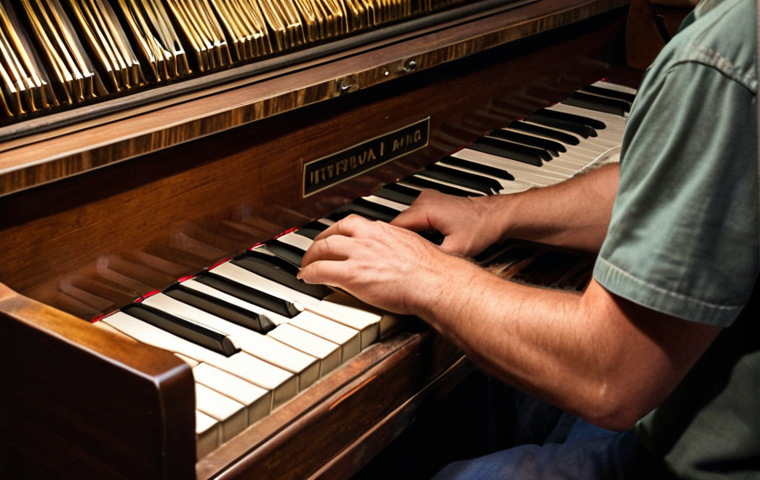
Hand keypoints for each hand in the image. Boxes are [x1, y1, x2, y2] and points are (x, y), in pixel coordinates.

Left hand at [299, 215, 472, 314]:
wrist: (435, 282)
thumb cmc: (432, 270)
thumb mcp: (413, 246)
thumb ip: (397, 246)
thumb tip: (396, 254)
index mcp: (383, 230)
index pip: (352, 223)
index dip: (338, 231)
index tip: (334, 237)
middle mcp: (368, 238)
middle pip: (333, 232)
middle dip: (319, 242)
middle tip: (313, 251)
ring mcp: (359, 255)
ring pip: (323, 248)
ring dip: (310, 256)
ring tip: (306, 264)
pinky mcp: (352, 275)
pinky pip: (321, 270)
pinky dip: (309, 273)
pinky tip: (305, 277)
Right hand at [391, 190, 503, 256]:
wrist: (496, 216)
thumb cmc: (481, 228)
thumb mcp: (456, 250)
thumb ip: (433, 258)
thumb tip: (418, 268)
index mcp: (425, 209)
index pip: (395, 226)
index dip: (389, 243)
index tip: (384, 256)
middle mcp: (424, 200)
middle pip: (399, 223)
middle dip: (397, 240)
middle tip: (394, 259)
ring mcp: (427, 199)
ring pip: (406, 220)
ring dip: (406, 235)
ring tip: (406, 251)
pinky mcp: (432, 202)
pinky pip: (415, 217)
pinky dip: (414, 229)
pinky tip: (418, 242)